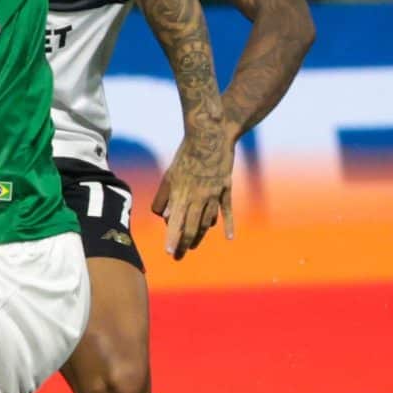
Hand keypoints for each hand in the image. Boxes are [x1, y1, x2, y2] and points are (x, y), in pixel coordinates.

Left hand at [151, 116, 237, 259]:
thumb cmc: (186, 155)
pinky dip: (228, 225)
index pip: (175, 222)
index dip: (173, 239)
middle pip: (191, 227)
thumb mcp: (169, 175)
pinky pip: (227, 211)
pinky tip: (228, 237)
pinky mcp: (226, 189)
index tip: (169, 253)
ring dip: (199, 236)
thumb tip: (164, 217)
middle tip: (179, 256)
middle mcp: (198, 197)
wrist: (210, 136)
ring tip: (193, 245)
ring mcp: (214, 194)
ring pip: (207, 222)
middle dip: (184, 244)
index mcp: (181, 193)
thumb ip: (164, 197)